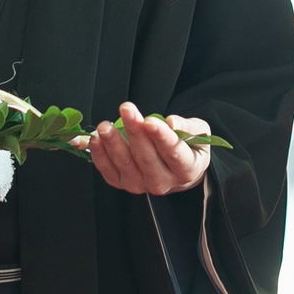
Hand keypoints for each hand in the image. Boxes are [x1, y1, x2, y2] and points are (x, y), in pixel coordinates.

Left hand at [83, 102, 210, 196]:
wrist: (176, 169)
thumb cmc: (188, 146)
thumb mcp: (198, 132)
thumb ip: (188, 126)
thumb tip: (171, 122)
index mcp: (186, 169)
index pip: (174, 152)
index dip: (160, 136)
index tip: (149, 121)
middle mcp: (163, 182)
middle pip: (146, 157)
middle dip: (134, 131)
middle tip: (126, 109)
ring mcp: (141, 185)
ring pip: (125, 164)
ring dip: (112, 143)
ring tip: (105, 126)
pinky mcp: (123, 183)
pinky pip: (108, 171)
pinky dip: (99, 155)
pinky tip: (94, 139)